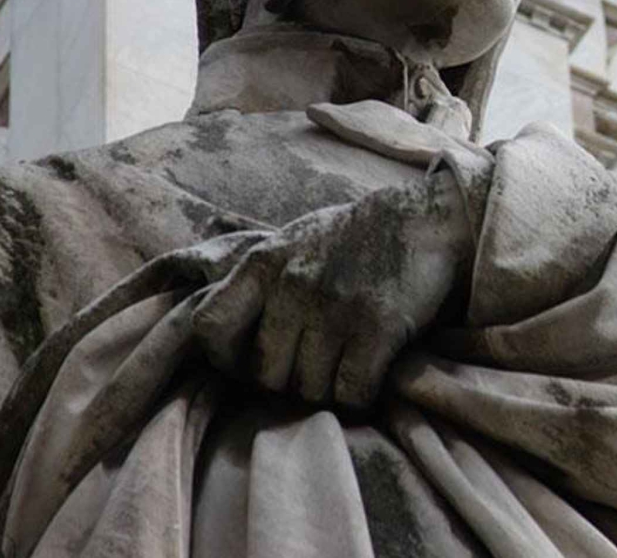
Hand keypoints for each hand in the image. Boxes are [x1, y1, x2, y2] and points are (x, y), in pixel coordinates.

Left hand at [191, 179, 473, 408]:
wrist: (422, 219)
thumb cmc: (351, 238)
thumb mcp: (290, 242)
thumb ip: (252, 279)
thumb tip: (195, 304)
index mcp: (264, 264)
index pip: (210, 327)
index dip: (226, 358)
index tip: (252, 360)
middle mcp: (293, 285)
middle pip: (266, 375)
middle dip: (289, 382)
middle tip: (313, 367)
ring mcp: (336, 307)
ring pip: (310, 391)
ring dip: (328, 391)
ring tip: (343, 367)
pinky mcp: (379, 326)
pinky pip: (352, 393)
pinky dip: (360, 397)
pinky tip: (369, 376)